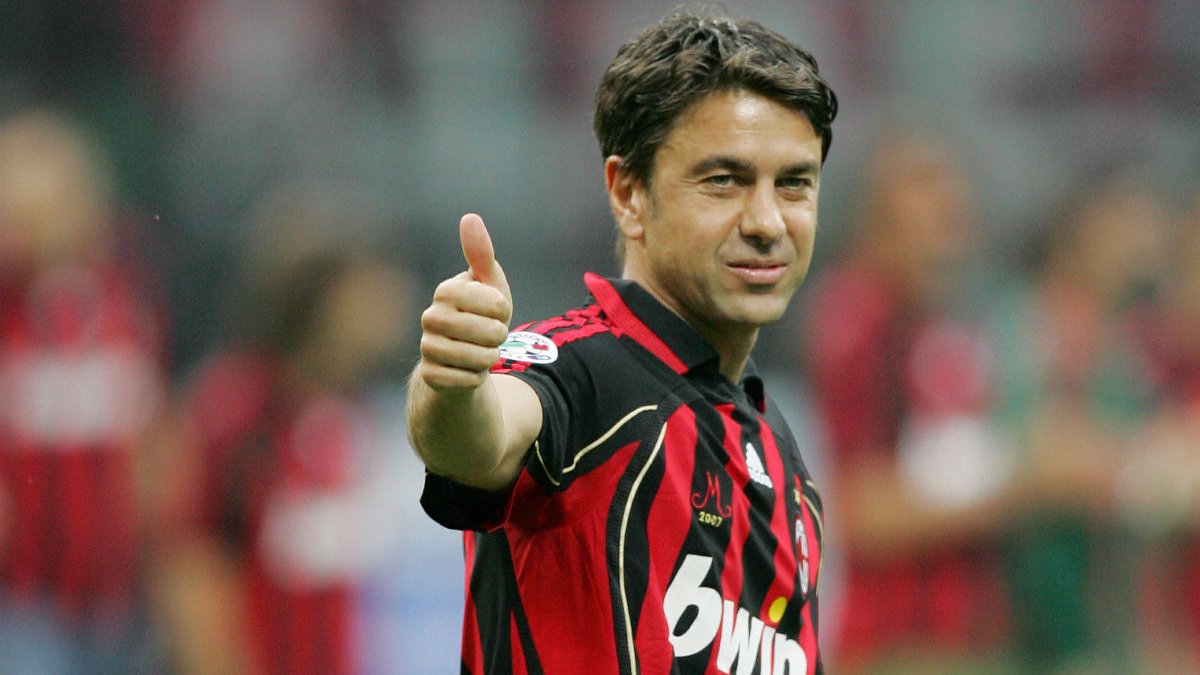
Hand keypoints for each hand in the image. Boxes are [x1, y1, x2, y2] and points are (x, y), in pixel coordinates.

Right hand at [415, 214, 512, 390]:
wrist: (463, 360)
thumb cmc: (480, 317)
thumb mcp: (489, 286)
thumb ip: (481, 255)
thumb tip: (469, 217)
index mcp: (445, 291)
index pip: (490, 300)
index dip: (501, 308)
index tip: (497, 311)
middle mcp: (430, 317)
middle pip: (488, 331)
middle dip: (498, 336)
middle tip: (491, 335)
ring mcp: (427, 348)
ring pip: (478, 358)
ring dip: (490, 357)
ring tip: (483, 352)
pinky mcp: (430, 375)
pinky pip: (468, 380)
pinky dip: (477, 377)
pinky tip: (469, 370)